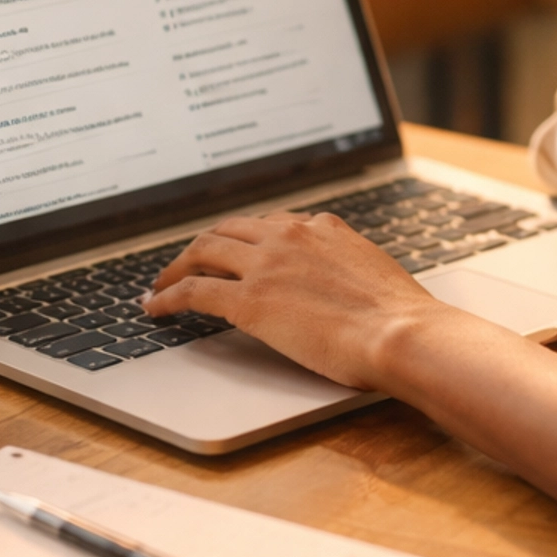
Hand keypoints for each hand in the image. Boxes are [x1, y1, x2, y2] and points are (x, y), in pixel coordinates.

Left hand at [142, 211, 450, 390]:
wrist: (400, 333)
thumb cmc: (399, 317)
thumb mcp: (373, 273)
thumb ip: (345, 266)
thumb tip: (340, 283)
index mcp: (322, 228)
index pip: (268, 223)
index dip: (242, 238)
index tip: (232, 250)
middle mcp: (289, 236)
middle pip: (226, 230)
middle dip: (200, 247)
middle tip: (186, 264)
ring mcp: (266, 265)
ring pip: (202, 251)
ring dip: (176, 267)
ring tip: (161, 284)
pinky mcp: (248, 300)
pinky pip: (193, 290)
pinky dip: (167, 296)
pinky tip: (155, 308)